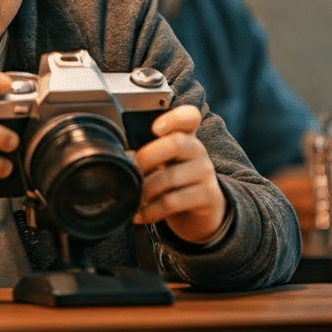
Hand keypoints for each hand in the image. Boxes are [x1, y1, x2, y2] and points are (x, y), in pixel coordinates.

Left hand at [132, 104, 227, 243]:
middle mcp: (198, 151)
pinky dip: (150, 211)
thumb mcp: (164, 164)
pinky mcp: (207, 197)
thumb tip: (124, 158)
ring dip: (145, 189)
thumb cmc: (176, 183)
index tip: (155, 128)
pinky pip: (172, 202)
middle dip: (147, 156)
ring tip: (133, 198)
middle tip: (133, 170)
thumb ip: (147, 156)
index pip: (189, 116)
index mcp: (186, 137)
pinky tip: (140, 215)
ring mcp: (205, 173)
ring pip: (171, 177)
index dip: (174, 118)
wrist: (201, 213)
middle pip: (177, 143)